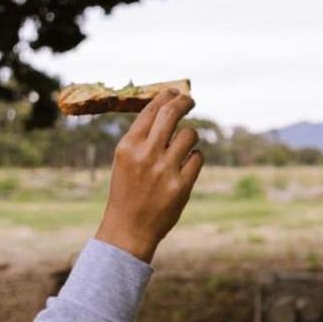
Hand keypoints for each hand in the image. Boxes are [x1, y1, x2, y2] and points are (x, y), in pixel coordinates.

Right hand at [95, 89, 203, 262]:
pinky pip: (198, 158)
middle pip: (172, 114)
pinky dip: (194, 158)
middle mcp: (146, 155)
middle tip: (189, 100)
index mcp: (128, 146)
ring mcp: (165, 170)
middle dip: (184, 102)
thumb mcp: (125, 160)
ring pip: (189, 135)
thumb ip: (142, 138)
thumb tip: (166, 109)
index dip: (166, 97)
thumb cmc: (127, 192)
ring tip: (183, 146)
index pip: (151, 110)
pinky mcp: (181, 186)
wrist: (129, 229)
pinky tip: (186, 166)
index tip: (174, 92)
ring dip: (190, 136)